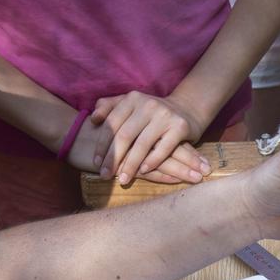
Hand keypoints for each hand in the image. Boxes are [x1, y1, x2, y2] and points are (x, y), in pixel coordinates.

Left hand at [89, 91, 203, 187]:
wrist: (186, 108)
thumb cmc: (151, 112)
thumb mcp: (131, 104)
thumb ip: (109, 106)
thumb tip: (93, 119)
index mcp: (132, 99)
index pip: (112, 124)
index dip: (102, 145)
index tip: (96, 163)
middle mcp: (147, 104)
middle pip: (125, 136)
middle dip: (113, 159)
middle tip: (105, 176)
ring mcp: (165, 115)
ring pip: (143, 144)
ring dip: (131, 165)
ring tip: (122, 180)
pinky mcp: (180, 126)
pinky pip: (163, 148)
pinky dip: (152, 162)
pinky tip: (143, 172)